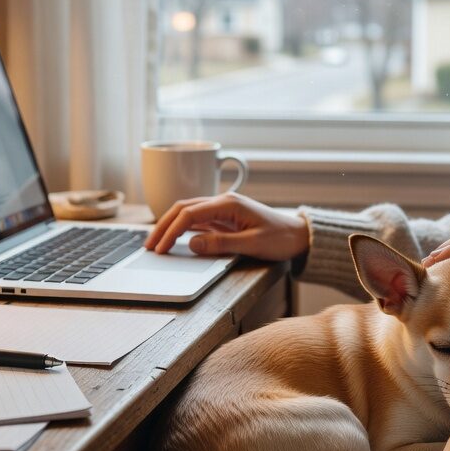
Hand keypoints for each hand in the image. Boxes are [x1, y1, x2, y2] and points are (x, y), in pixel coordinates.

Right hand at [143, 193, 309, 260]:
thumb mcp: (252, 244)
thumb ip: (221, 244)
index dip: (171, 231)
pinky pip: (198, 221)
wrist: (300, 235)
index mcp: (228, 204)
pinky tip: (173, 240)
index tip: (160, 248)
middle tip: (149, 246)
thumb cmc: (281, 239)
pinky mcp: (224, 218)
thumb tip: (192, 243)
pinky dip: (182, 229)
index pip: (190, 214)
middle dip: (163, 226)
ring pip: (187, 213)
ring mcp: (223, 209)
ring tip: (155, 243)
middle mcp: (223, 202)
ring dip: (169, 226)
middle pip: (183, 209)